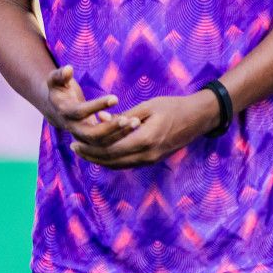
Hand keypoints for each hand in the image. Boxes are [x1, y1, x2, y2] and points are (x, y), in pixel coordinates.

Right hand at [44, 64, 141, 149]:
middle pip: (92, 135)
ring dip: (120, 134)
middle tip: (129, 119)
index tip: (115, 98)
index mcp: (65, 112)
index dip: (97, 106)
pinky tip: (134, 127)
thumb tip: (69, 69)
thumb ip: (60, 75)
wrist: (56, 110)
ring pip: (102, 144)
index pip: (80, 112)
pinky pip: (108, 145)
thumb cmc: (59, 90)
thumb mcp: (55, 80)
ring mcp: (83, 138)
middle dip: (111, 128)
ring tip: (136, 122)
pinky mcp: (92, 142)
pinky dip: (121, 138)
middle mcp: (73, 128)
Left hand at [70, 90, 221, 169]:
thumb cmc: (172, 107)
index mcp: (145, 139)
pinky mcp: (154, 159)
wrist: (198, 118)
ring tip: (83, 151)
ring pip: (119, 165)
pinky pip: (128, 164)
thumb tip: (99, 118)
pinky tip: (101, 153)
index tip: (74, 142)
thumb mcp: (146, 107)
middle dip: (91, 156)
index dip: (90, 149)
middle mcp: (148, 154)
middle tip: (74, 148)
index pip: (110, 150)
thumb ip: (122, 116)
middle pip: (112, 161)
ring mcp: (152, 159)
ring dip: (100, 160)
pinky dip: (112, 160)